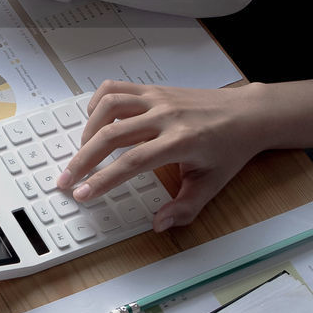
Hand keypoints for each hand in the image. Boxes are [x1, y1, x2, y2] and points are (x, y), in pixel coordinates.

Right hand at [55, 81, 272, 231]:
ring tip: (82, 151)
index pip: (132, 161)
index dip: (103, 179)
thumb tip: (158, 224)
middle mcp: (165, 116)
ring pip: (109, 106)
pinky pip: (115, 88)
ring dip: (88, 129)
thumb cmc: (229, 149)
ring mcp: (157, 98)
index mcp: (180, 141)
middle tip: (66, 178)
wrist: (246, 114)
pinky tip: (95, 121)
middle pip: (111, 134)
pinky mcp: (152, 89)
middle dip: (83, 159)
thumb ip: (184, 208)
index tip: (82, 194)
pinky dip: (97, 103)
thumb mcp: (212, 184)